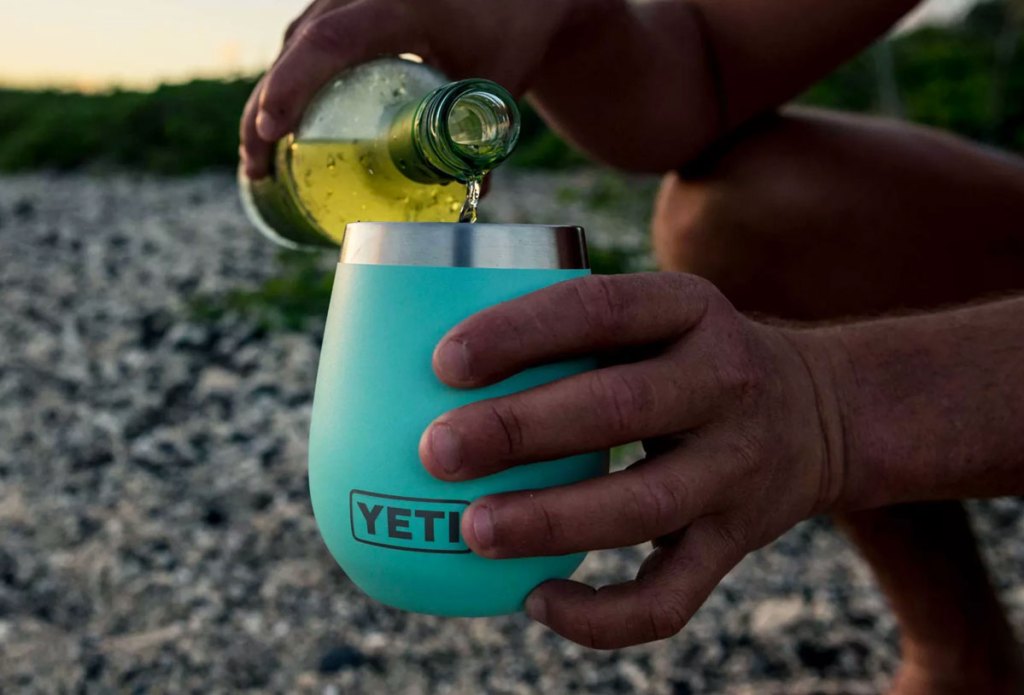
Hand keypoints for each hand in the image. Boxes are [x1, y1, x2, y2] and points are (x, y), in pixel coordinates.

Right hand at [239, 0, 601, 178]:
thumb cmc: (512, 32)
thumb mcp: (495, 88)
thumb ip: (476, 147)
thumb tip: (462, 212)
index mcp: (399, 3)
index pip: (333, 40)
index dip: (294, 84)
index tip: (271, 133)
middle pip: (299, 46)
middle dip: (265, 107)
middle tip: (256, 168)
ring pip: (296, 44)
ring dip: (269, 98)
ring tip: (259, 161)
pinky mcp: (349, 6)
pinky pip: (307, 42)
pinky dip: (290, 82)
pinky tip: (282, 127)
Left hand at [419, 273, 844, 647]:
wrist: (820, 416)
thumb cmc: (691, 360)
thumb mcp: (660, 316)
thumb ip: (576, 328)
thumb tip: (426, 359)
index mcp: (690, 309)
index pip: (601, 309)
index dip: (521, 332)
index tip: (444, 362)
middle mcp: (724, 382)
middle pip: (618, 407)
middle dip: (519, 431)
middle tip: (436, 452)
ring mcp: (736, 467)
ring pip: (641, 506)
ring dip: (551, 523)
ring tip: (472, 531)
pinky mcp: (737, 540)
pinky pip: (672, 595)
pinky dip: (602, 615)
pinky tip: (535, 602)